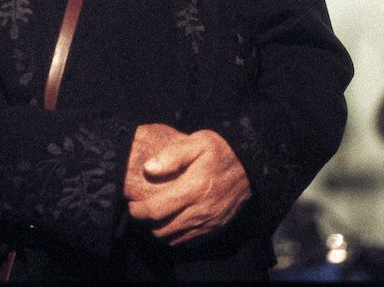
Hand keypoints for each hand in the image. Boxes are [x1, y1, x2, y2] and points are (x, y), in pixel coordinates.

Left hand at [124, 128, 250, 245]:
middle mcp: (200, 211)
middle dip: (147, 223)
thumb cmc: (221, 150)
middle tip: (142, 211)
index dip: (138, 211)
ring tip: (156, 218)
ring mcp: (209, 223)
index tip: (132, 205)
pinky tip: (173, 224)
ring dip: (160, 232)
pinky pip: (189, 242)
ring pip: (174, 239)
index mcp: (193, 189)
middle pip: (162, 230)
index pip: (156, 210)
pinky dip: (177, 237)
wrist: (251, 165)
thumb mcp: (198, 142)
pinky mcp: (216, 228)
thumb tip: (149, 168)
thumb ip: (172, 155)